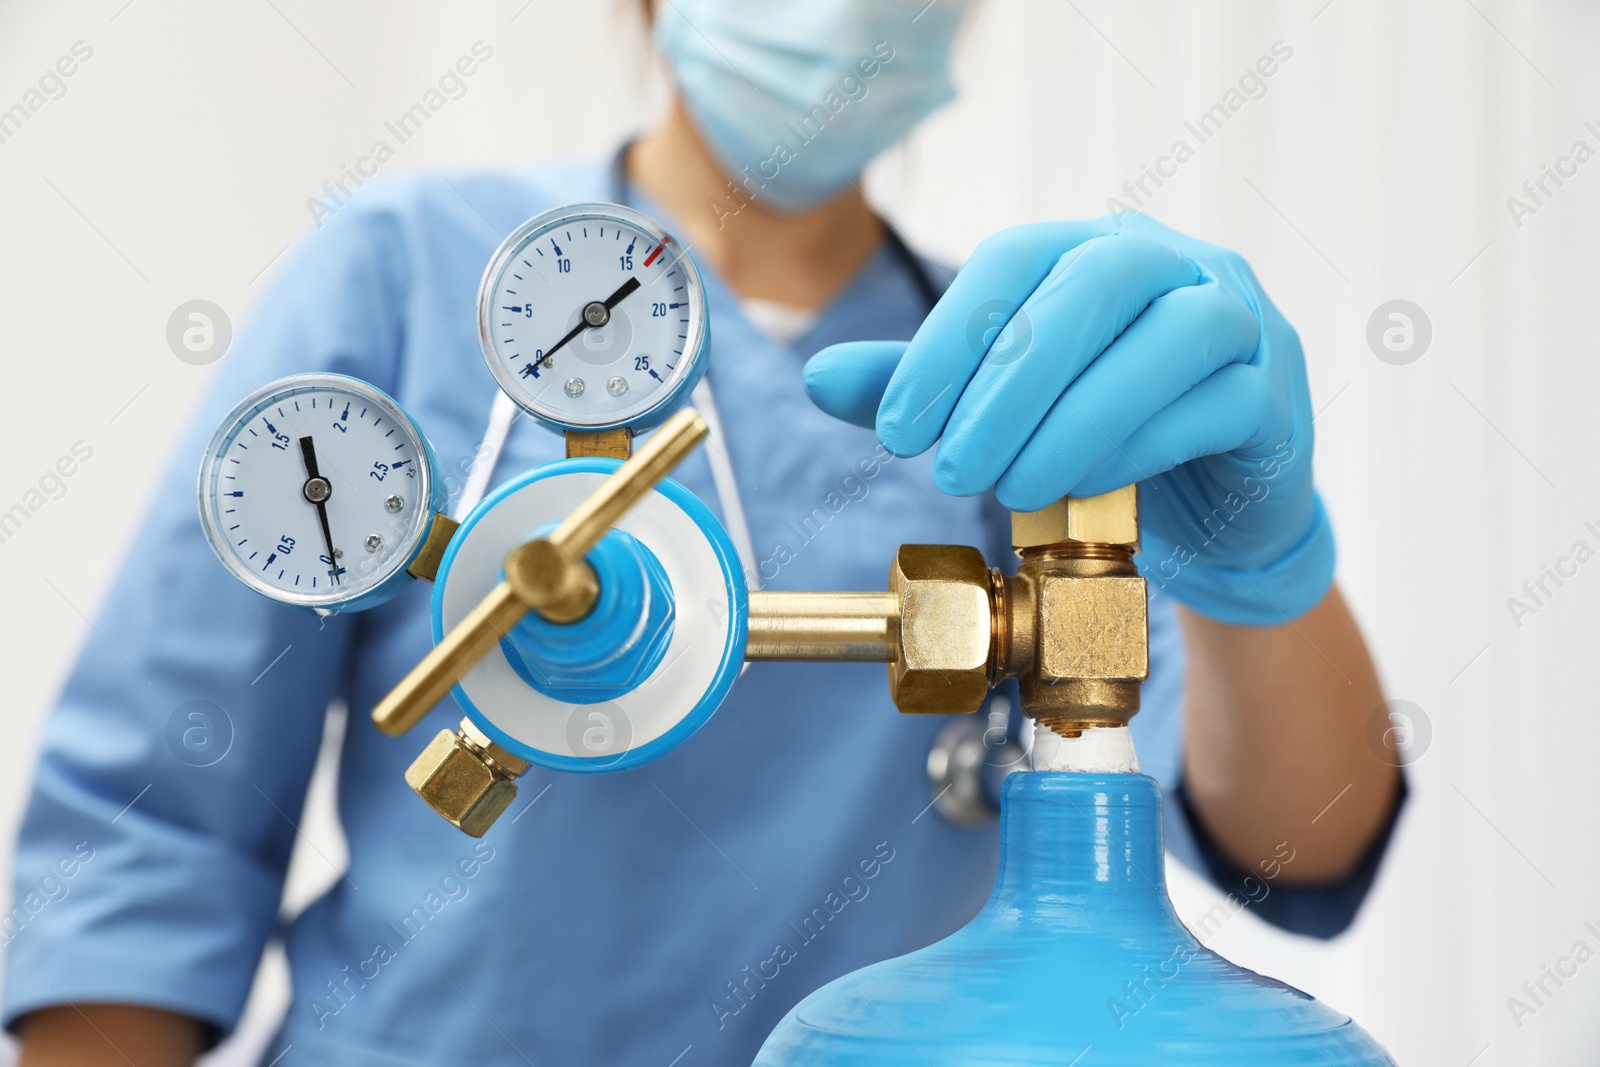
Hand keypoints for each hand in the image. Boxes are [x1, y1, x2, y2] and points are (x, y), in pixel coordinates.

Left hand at [803, 214, 1333, 625]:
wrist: (1214, 509)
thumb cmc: (1102, 440)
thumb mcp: (1002, 409)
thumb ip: (923, 385)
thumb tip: (817, 376)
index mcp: (1094, 247)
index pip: (1014, 261)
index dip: (947, 340)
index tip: (896, 427)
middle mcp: (1172, 264)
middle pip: (1090, 287)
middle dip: (1007, 383)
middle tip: (950, 468)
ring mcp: (1239, 321)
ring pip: (1163, 340)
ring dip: (1072, 420)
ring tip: (1010, 488)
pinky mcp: (1275, 394)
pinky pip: (1212, 406)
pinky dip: (1138, 447)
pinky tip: (1084, 489)